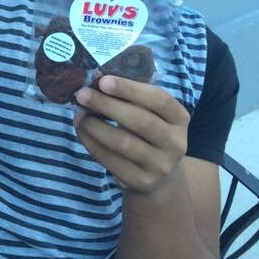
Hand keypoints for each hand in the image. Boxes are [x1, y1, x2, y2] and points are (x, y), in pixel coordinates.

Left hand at [73, 76, 188, 195]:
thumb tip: (97, 76)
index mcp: (180, 118)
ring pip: (123, 143)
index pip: (159, 99)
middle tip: (82, 94)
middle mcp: (176, 143)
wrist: (159, 177)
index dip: (130, 89)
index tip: (103, 80)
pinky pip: (111, 161)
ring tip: (79, 114)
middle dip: (107, 105)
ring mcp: (161, 165)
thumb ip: (132, 96)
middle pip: (140, 121)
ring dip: (95, 126)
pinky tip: (82, 131)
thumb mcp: (150, 113)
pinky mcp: (142, 181)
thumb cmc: (148, 133)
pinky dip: (92, 143)